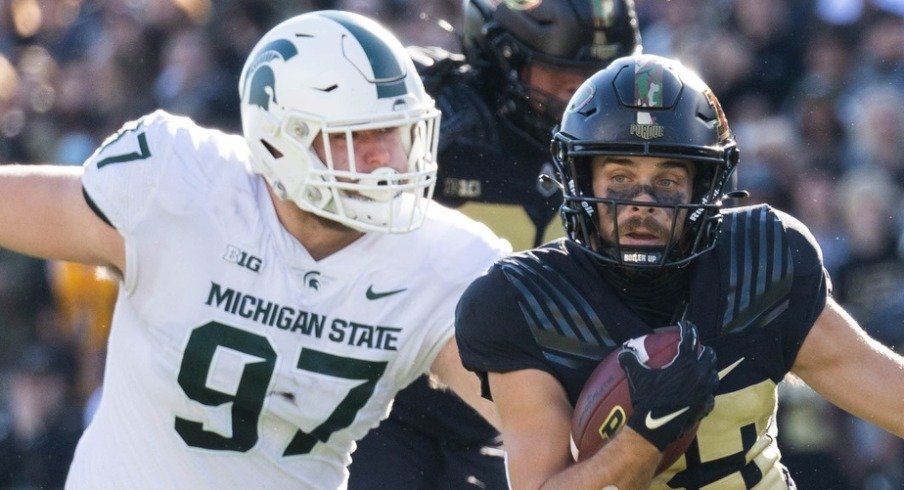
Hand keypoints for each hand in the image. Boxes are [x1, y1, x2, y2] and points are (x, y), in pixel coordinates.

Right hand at [617, 320, 717, 451]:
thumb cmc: (647, 398)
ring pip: (713, 374)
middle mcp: (699, 374)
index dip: (687, 328)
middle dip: (703, 348)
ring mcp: (705, 391)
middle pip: (709, 354)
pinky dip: (706, 391)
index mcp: (685, 363)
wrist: (656, 427)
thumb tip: (624, 350)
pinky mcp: (706, 406)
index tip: (684, 324)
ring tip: (699, 369)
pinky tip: (699, 393)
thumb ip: (630, 360)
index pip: (690, 338)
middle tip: (694, 348)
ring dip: (707, 369)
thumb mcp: (637, 377)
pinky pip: (710, 395)